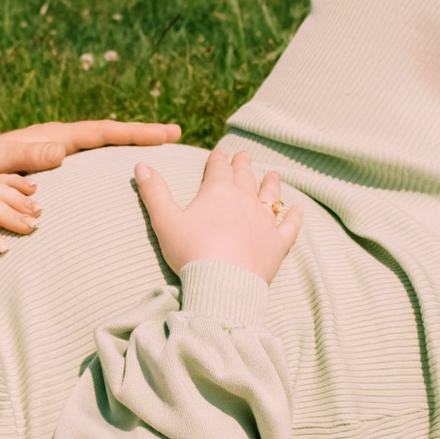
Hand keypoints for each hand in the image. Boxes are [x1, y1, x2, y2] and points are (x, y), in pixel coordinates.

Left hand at [0, 119, 181, 176]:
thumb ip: (25, 157)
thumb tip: (61, 152)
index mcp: (56, 137)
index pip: (103, 132)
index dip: (134, 132)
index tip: (164, 133)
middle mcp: (63, 140)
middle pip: (111, 135)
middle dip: (142, 134)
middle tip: (176, 134)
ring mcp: (62, 151)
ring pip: (104, 147)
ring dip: (131, 146)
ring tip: (162, 149)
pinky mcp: (58, 164)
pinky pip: (92, 160)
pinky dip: (112, 160)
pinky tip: (126, 173)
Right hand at [134, 146, 302, 283]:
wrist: (222, 285)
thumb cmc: (190, 252)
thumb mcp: (165, 221)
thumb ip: (154, 192)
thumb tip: (141, 165)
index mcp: (218, 191)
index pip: (218, 168)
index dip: (217, 159)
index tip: (219, 153)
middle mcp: (244, 200)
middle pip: (245, 177)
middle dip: (243, 165)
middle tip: (244, 156)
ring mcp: (264, 221)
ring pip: (270, 195)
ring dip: (271, 183)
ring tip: (273, 175)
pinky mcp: (277, 243)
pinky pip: (289, 225)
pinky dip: (294, 216)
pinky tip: (298, 209)